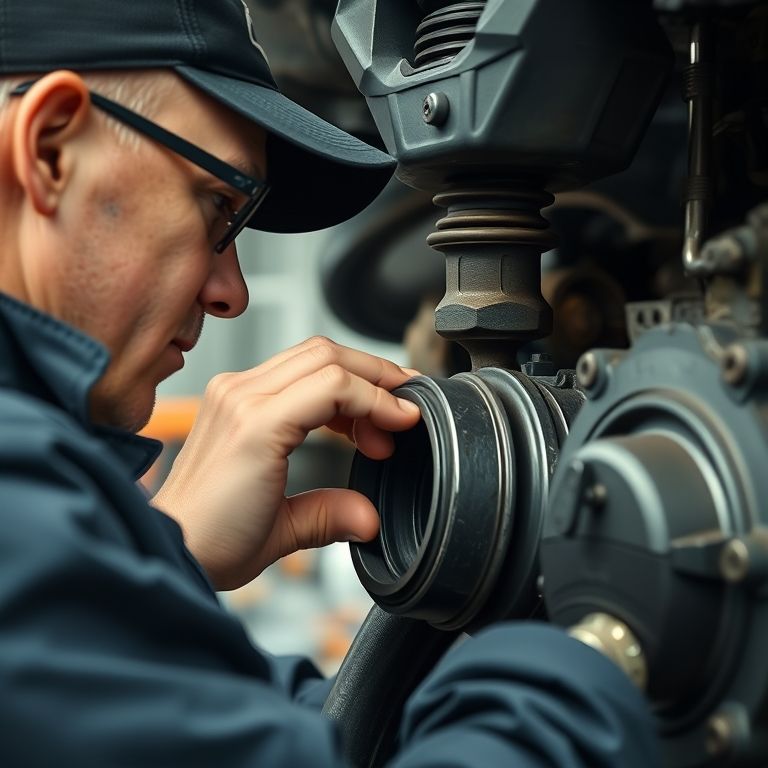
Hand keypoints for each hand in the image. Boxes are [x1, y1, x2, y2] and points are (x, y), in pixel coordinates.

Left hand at [151, 337, 420, 589]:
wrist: (167, 542)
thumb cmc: (209, 541)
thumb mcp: (280, 536)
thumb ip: (332, 517)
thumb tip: (371, 516)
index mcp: (255, 426)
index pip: (334, 383)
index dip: (380, 397)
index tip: (407, 419)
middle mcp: (240, 397)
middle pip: (326, 355)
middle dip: (376, 376)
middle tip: (403, 406)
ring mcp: (233, 391)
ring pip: (309, 354)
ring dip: (354, 377)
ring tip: (376, 420)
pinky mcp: (231, 396)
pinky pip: (289, 369)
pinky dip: (327, 383)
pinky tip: (342, 416)